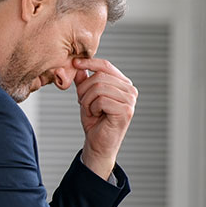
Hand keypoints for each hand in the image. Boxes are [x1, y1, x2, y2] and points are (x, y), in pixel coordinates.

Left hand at [71, 57, 136, 179]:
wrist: (97, 144)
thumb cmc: (94, 121)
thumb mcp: (86, 97)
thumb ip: (84, 82)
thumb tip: (78, 66)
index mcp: (123, 84)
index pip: (106, 66)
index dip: (89, 62)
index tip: (75, 63)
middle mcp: (130, 90)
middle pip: (99, 76)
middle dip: (84, 89)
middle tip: (83, 102)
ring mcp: (130, 100)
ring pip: (99, 87)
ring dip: (87, 100)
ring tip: (90, 110)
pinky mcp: (126, 110)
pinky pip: (101, 100)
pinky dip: (92, 108)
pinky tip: (96, 115)